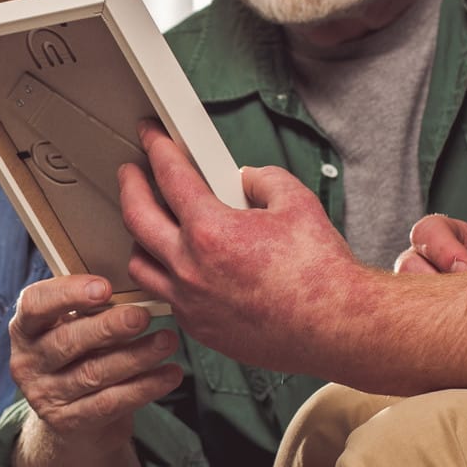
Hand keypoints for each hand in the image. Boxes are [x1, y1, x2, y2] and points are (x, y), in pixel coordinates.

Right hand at [7, 272, 185, 442]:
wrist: (72, 415)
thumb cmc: (80, 355)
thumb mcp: (75, 327)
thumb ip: (92, 310)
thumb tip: (135, 293)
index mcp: (25, 328)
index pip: (35, 304)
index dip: (67, 294)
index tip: (105, 288)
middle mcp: (27, 362)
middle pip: (66, 341)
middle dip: (108, 327)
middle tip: (142, 316)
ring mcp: (44, 395)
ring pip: (93, 374)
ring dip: (135, 356)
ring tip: (167, 341)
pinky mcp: (67, 422)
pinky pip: (110, 402)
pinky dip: (144, 387)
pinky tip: (169, 374)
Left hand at [119, 122, 366, 377]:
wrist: (337, 327)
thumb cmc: (320, 274)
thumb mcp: (296, 202)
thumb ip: (263, 181)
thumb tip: (247, 181)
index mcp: (211, 231)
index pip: (169, 177)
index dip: (156, 148)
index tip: (150, 138)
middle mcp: (190, 268)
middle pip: (136, 217)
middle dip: (130, 186)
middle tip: (131, 172)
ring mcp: (190, 302)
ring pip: (140, 265)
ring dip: (139, 237)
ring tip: (148, 223)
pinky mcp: (200, 328)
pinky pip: (166, 296)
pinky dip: (166, 276)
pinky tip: (179, 267)